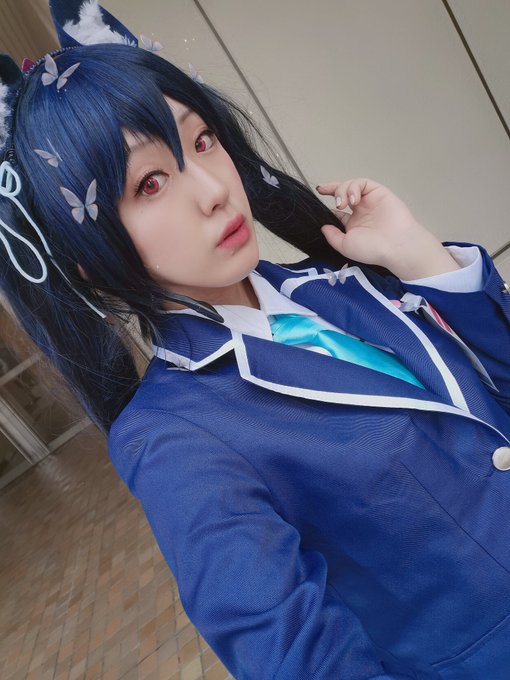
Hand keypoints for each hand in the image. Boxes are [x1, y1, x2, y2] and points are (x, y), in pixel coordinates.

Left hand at [316, 177, 459, 279]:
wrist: (394, 245)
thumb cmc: (372, 249)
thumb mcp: (345, 245)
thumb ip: (332, 236)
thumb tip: (323, 227)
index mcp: (354, 224)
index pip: (338, 210)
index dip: (328, 203)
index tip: (318, 196)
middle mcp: (361, 211)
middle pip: (343, 193)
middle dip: (332, 189)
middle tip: (325, 193)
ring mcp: (370, 201)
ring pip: (352, 185)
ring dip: (342, 190)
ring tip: (342, 204)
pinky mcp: (378, 192)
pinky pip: (363, 183)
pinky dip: (354, 187)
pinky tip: (353, 200)